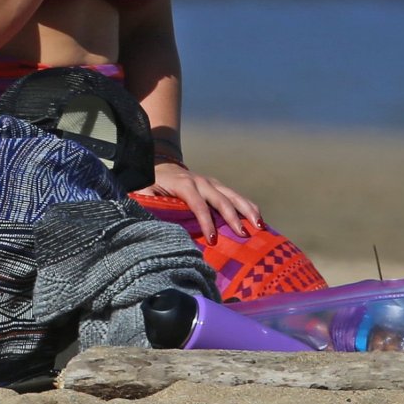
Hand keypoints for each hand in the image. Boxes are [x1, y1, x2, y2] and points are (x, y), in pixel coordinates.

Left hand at [146, 162, 262, 238]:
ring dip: (247, 209)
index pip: (198, 204)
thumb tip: (151, 224)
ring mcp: (211, 182)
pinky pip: (235, 195)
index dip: (206, 221)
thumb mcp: (143, 193)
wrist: (160, 164)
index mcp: (184, 184)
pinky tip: (259, 218)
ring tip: (260, 225)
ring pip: (233, 195)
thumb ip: (147, 205)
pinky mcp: (217, 186)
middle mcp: (201, 181)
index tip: (212, 239)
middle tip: (242, 235)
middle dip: (232, 217)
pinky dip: (248, 206)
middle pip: (220, 199)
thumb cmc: (151, 184)